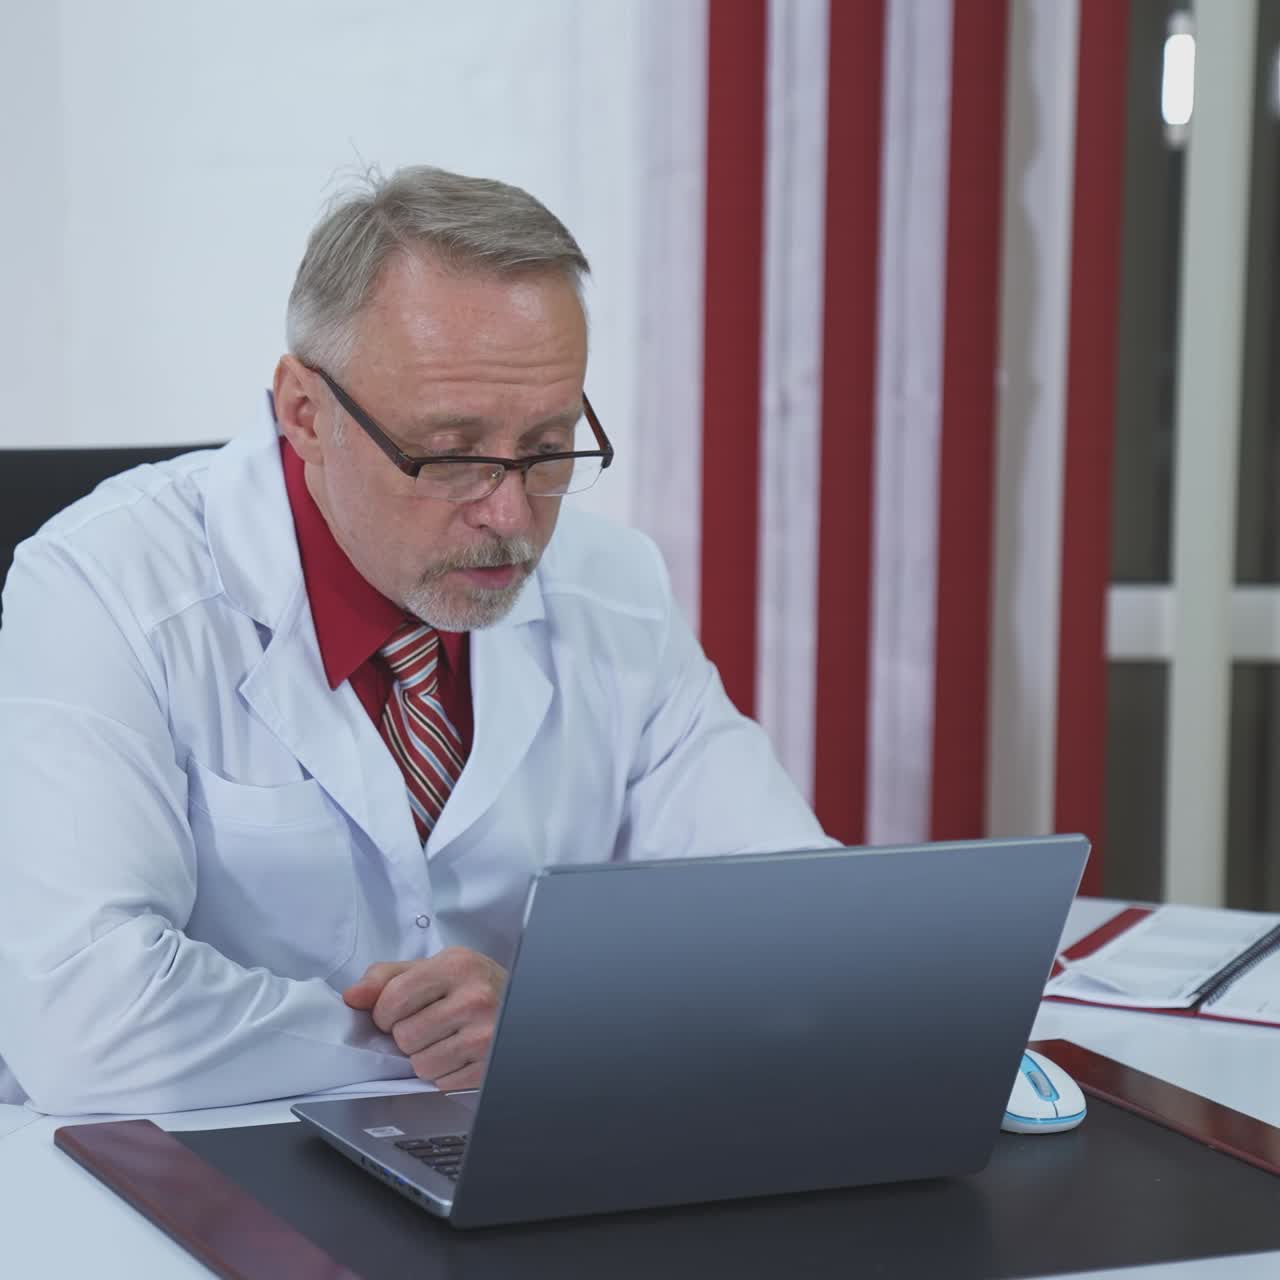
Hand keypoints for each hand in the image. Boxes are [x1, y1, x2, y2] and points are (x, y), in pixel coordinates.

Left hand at [342, 948, 506, 1089]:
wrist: (520, 1003)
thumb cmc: (469, 985)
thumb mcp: (432, 968)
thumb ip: (386, 977)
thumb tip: (352, 997)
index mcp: (456, 965)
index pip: (392, 999)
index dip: (385, 1012)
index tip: (397, 1011)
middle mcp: (474, 998)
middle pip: (404, 1036)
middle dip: (407, 1035)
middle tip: (427, 1024)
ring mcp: (485, 1034)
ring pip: (421, 1065)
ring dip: (424, 1057)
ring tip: (444, 1038)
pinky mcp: (488, 1066)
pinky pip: (442, 1083)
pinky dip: (444, 1073)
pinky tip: (458, 1053)